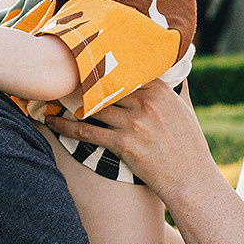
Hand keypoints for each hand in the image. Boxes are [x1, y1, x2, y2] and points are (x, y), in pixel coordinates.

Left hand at [46, 81, 220, 201]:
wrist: (191, 181)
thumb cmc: (190, 148)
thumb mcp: (186, 111)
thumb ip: (176, 90)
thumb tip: (174, 72)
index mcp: (161, 91)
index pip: (127, 69)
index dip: (105, 66)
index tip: (88, 63)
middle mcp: (146, 103)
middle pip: (106, 85)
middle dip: (83, 82)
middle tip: (62, 77)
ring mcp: (134, 123)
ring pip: (93, 105)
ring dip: (71, 102)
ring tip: (53, 97)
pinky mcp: (123, 143)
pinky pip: (87, 131)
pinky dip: (66, 126)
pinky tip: (52, 122)